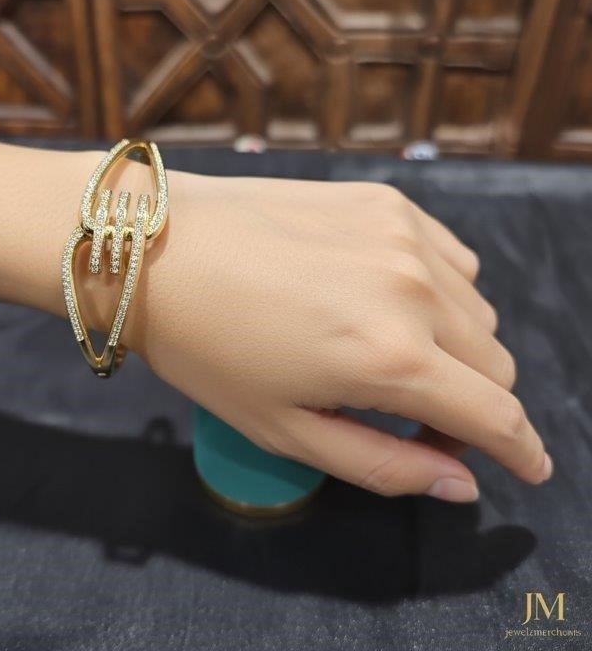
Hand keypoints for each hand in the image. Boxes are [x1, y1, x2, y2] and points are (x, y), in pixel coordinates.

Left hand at [129, 171, 551, 501]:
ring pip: (477, 309)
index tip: (529, 468)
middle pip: (494, 363)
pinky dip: (436, 288)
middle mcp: (415, 290)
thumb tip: (460, 485)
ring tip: (383, 347)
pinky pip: (449, 257)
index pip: (496, 415)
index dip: (521, 451)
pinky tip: (380, 293)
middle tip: (412, 412)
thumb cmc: (206, 348)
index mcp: (391, 358)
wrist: (154, 244)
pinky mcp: (386, 200)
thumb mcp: (284, 430)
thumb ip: (382, 465)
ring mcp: (404, 235)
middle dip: (470, 402)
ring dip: (453, 343)